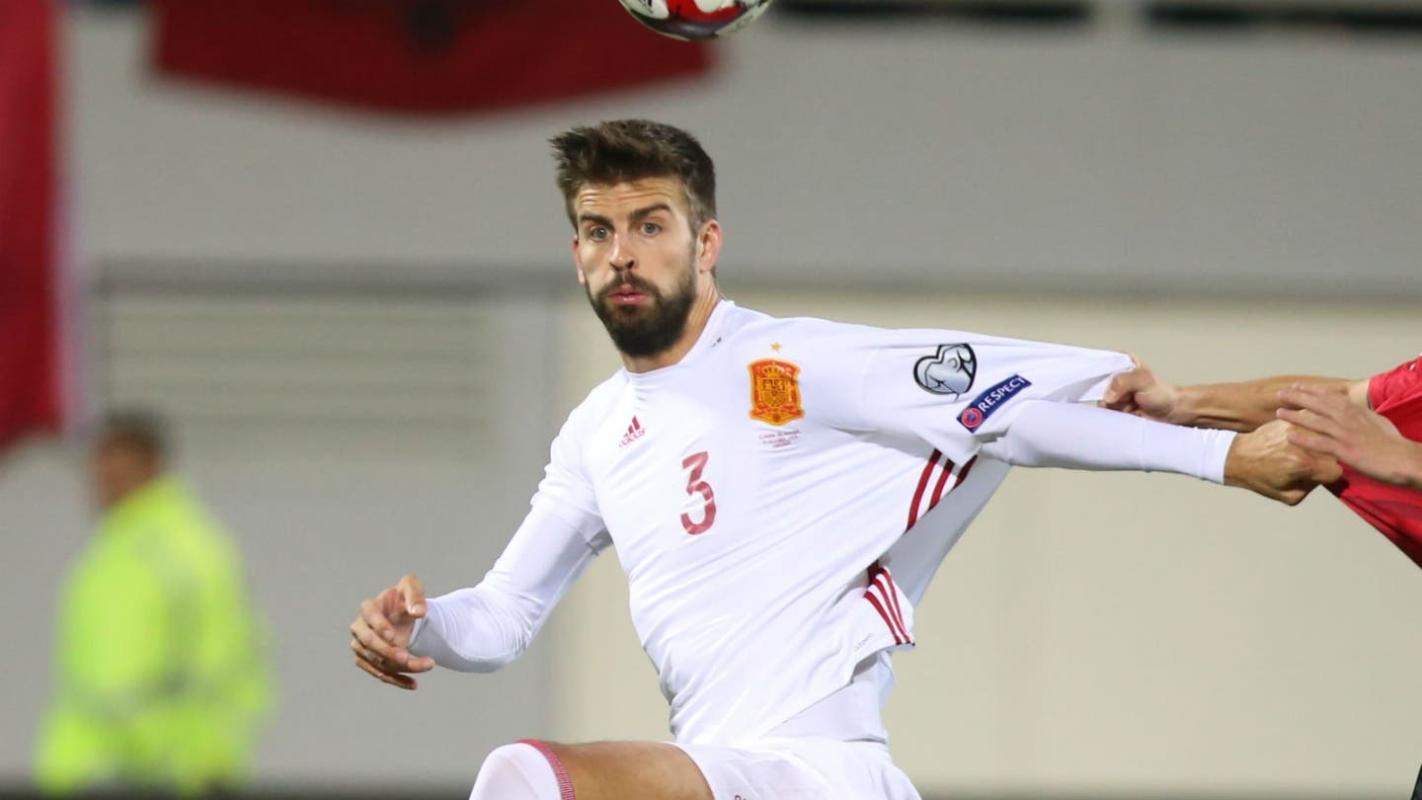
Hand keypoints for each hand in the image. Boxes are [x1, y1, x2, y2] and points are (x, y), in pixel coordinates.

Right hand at [350, 574, 435, 689]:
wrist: (399, 612)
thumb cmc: (403, 597)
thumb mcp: (412, 587)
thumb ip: (416, 596)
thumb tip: (419, 612)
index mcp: (369, 607)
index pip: (369, 616)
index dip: (379, 627)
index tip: (393, 637)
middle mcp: (359, 627)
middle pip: (370, 643)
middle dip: (388, 652)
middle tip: (407, 657)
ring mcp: (361, 646)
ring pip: (377, 661)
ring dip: (401, 667)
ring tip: (427, 665)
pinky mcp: (367, 660)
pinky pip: (380, 673)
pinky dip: (397, 680)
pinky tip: (413, 684)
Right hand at [1100, 361, 1187, 423]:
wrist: (1172, 413)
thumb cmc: (1162, 393)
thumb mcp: (1144, 380)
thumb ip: (1123, 382)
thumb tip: (1107, 396)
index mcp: (1122, 363)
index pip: (1102, 364)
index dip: (1096, 374)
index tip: (1097, 384)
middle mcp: (1116, 378)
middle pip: (1097, 384)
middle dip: (1102, 393)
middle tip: (1116, 401)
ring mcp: (1115, 394)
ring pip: (1100, 399)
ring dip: (1107, 407)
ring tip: (1122, 409)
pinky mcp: (1115, 408)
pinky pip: (1104, 412)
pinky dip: (1107, 416)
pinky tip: (1116, 416)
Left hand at [1224, 419, 1342, 505]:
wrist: (1236, 457)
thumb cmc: (1260, 478)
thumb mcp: (1287, 495)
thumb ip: (1310, 487)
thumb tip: (1326, 477)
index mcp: (1302, 465)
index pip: (1336, 470)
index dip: (1332, 475)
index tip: (1324, 475)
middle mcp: (1300, 444)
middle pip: (1333, 448)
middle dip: (1331, 456)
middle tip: (1322, 461)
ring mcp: (1294, 429)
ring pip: (1324, 432)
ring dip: (1324, 438)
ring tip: (1317, 446)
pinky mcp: (1288, 420)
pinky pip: (1310, 422)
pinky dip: (1312, 428)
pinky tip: (1308, 433)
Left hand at [1278, 384, 1421, 488]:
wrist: (1405, 460)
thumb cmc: (1393, 444)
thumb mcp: (1377, 422)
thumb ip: (1362, 416)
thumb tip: (1355, 411)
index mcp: (1357, 411)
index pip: (1331, 397)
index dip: (1313, 391)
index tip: (1298, 386)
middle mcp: (1350, 419)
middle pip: (1319, 404)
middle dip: (1299, 397)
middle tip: (1281, 393)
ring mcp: (1346, 433)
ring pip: (1316, 421)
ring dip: (1295, 416)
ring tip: (1278, 412)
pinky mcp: (1345, 450)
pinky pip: (1319, 442)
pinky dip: (1303, 438)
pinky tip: (1289, 436)